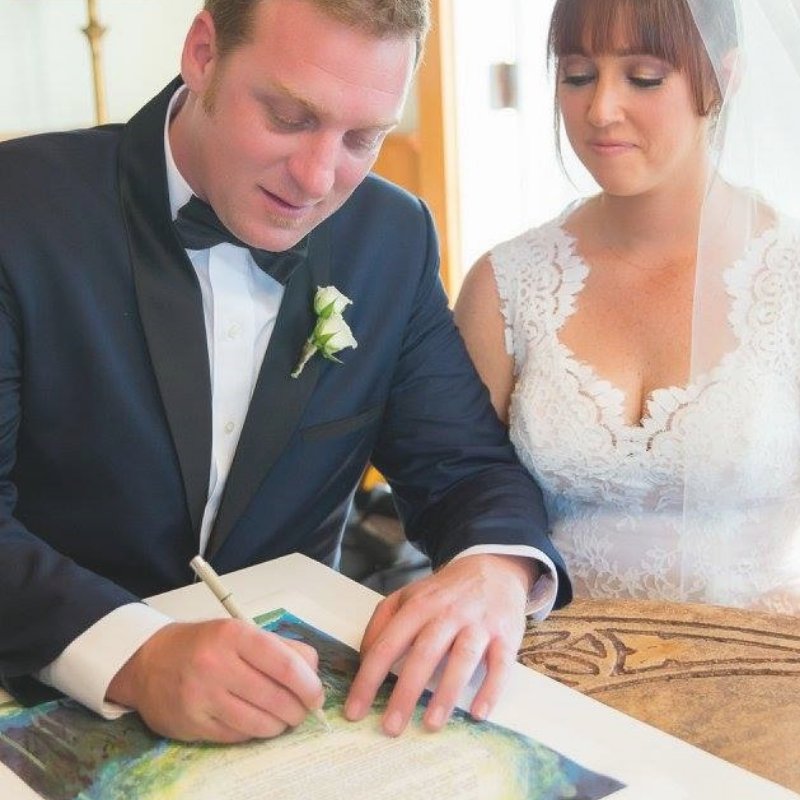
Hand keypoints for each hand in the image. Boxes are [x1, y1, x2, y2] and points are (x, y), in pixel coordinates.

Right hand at [106, 619, 324, 741]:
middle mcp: (217, 665)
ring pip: (260, 724)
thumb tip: (313, 674)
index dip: (310, 686)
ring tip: (281, 718)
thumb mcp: (241, 632)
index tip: (316, 695)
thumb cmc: (206, 644)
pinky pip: (238, 736)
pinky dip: (254, 732)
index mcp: (235, 635)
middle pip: (277, 699)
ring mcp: (203, 697)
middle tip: (302, 710)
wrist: (149, 661)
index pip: (287, 666)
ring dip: (279, 725)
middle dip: (298, 710)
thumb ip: (281, 648)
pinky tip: (254, 721)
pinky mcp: (193, 724)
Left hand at [344, 553, 533, 735]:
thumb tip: (364, 658)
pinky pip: (500, 664)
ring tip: (431, 724)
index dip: (369, 679)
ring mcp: (477, 624)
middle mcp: (447, 614)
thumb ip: (382, 621)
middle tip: (390, 728)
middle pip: (423, 654)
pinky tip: (479, 713)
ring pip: (461, 659)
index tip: (355, 710)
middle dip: (405, 693)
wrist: (491, 569)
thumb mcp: (407, 595)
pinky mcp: (505, 635)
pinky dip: (491, 689)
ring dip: (446, 693)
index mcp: (418, 606)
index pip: (387, 644)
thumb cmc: (443, 593)